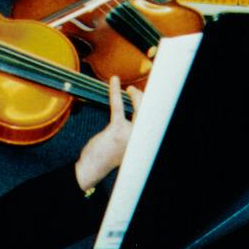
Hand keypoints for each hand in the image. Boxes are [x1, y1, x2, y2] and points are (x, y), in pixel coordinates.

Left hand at [74, 73, 143, 192]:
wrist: (94, 167)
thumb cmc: (109, 154)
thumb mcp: (126, 143)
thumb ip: (134, 130)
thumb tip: (139, 111)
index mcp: (145, 142)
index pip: (154, 119)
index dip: (154, 105)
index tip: (154, 94)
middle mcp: (142, 139)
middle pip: (150, 111)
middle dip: (145, 98)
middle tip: (134, 91)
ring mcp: (132, 135)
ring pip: (139, 107)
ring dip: (136, 95)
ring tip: (129, 90)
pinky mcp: (118, 130)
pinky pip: (119, 106)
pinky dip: (115, 92)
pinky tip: (114, 81)